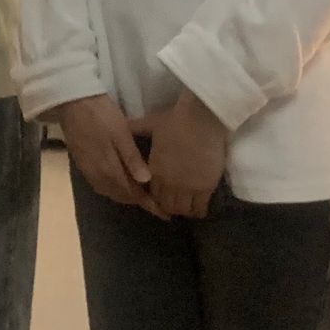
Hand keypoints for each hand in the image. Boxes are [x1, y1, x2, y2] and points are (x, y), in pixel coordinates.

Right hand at [55, 94, 156, 210]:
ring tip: (142, 194)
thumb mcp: (121, 133)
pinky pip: (102, 185)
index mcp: (110, 170)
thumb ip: (132, 159)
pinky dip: (115, 188)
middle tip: (157, 203)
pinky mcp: (83, 165)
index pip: (133, 194)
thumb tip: (146, 182)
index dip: (150, 205)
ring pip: (111, 192)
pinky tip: (121, 181)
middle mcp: (98, 177)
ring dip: (127, 195)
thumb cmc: (101, 115)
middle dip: (139, 201)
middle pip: (122, 196)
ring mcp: (88, 172)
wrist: (71, 103)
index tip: (165, 215)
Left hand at [131, 92, 228, 219]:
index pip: (151, 194)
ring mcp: (187, 187)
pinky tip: (200, 209)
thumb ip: (137, 128)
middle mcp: (169, 183)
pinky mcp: (205, 188)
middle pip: (166, 206)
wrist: (201, 118)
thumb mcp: (151, 124)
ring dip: (183, 210)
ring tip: (189, 206)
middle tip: (176, 203)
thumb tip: (124, 124)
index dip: (156, 198)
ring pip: (182, 210)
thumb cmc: (176, 120)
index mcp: (154, 170)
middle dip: (169, 207)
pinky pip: (199, 208)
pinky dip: (199, 211)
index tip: (162, 197)